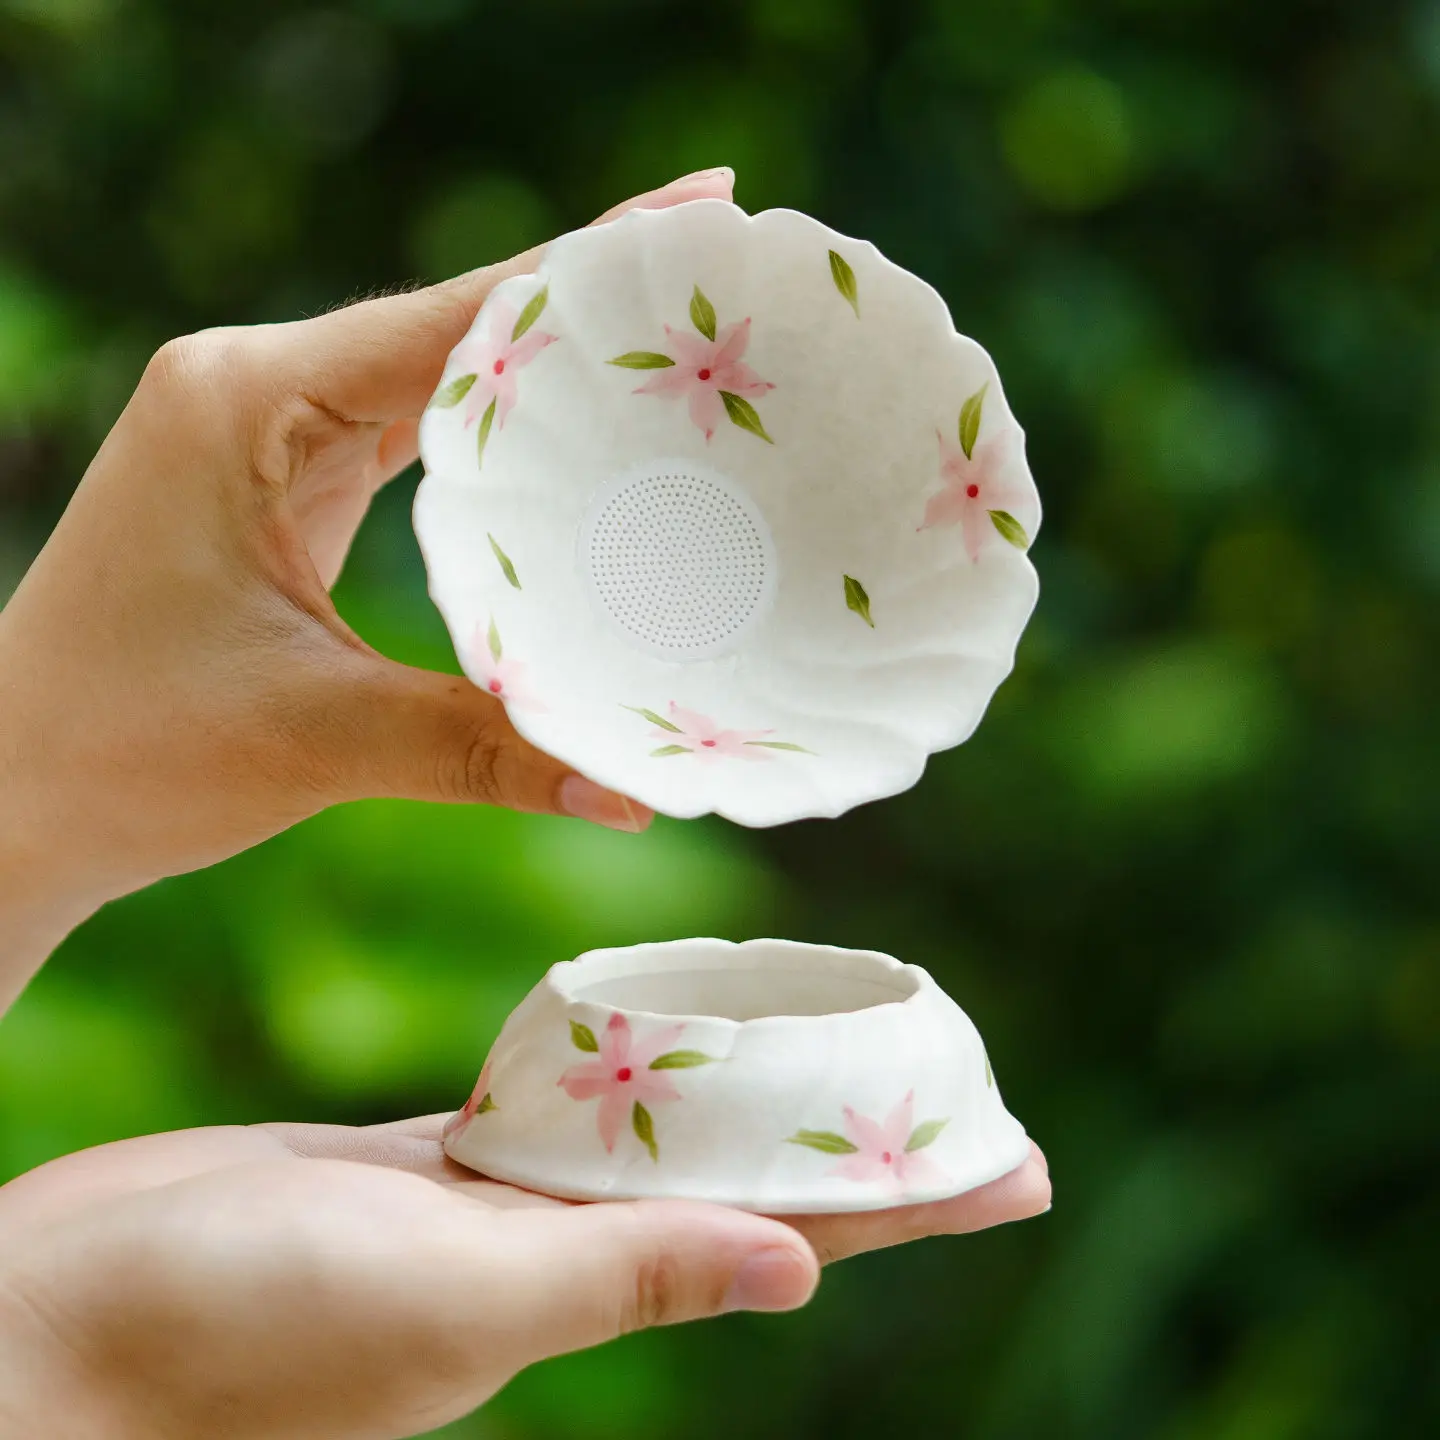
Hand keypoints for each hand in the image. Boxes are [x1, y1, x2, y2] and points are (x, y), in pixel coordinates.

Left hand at [0, 168, 734, 994]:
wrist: (18, 792)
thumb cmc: (125, 752)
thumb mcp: (318, 737)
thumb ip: (486, 750)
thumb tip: (633, 797)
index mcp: (248, 400)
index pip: (454, 317)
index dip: (587, 269)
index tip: (704, 214)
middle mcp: (253, 384)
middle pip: (454, 318)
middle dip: (584, 291)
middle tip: (720, 271)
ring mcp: (261, 423)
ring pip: (434, 366)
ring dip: (544, 353)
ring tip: (671, 332)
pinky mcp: (275, 472)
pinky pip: (408, 423)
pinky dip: (493, 420)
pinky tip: (571, 421)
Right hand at [0, 1119, 1049, 1439]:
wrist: (75, 1310)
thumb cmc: (251, 1324)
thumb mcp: (462, 1299)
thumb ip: (626, 1277)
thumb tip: (802, 1270)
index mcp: (594, 1281)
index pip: (798, 1228)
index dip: (917, 1200)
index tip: (1023, 1165)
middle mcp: (566, 1242)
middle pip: (753, 1169)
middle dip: (858, 1133)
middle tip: (956, 1080)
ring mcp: (498, 1195)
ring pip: (664, 1126)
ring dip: (752, 1087)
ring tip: (833, 1035)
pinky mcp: (428, 1152)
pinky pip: (562, 1097)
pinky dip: (625, 1061)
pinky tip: (664, 1025)